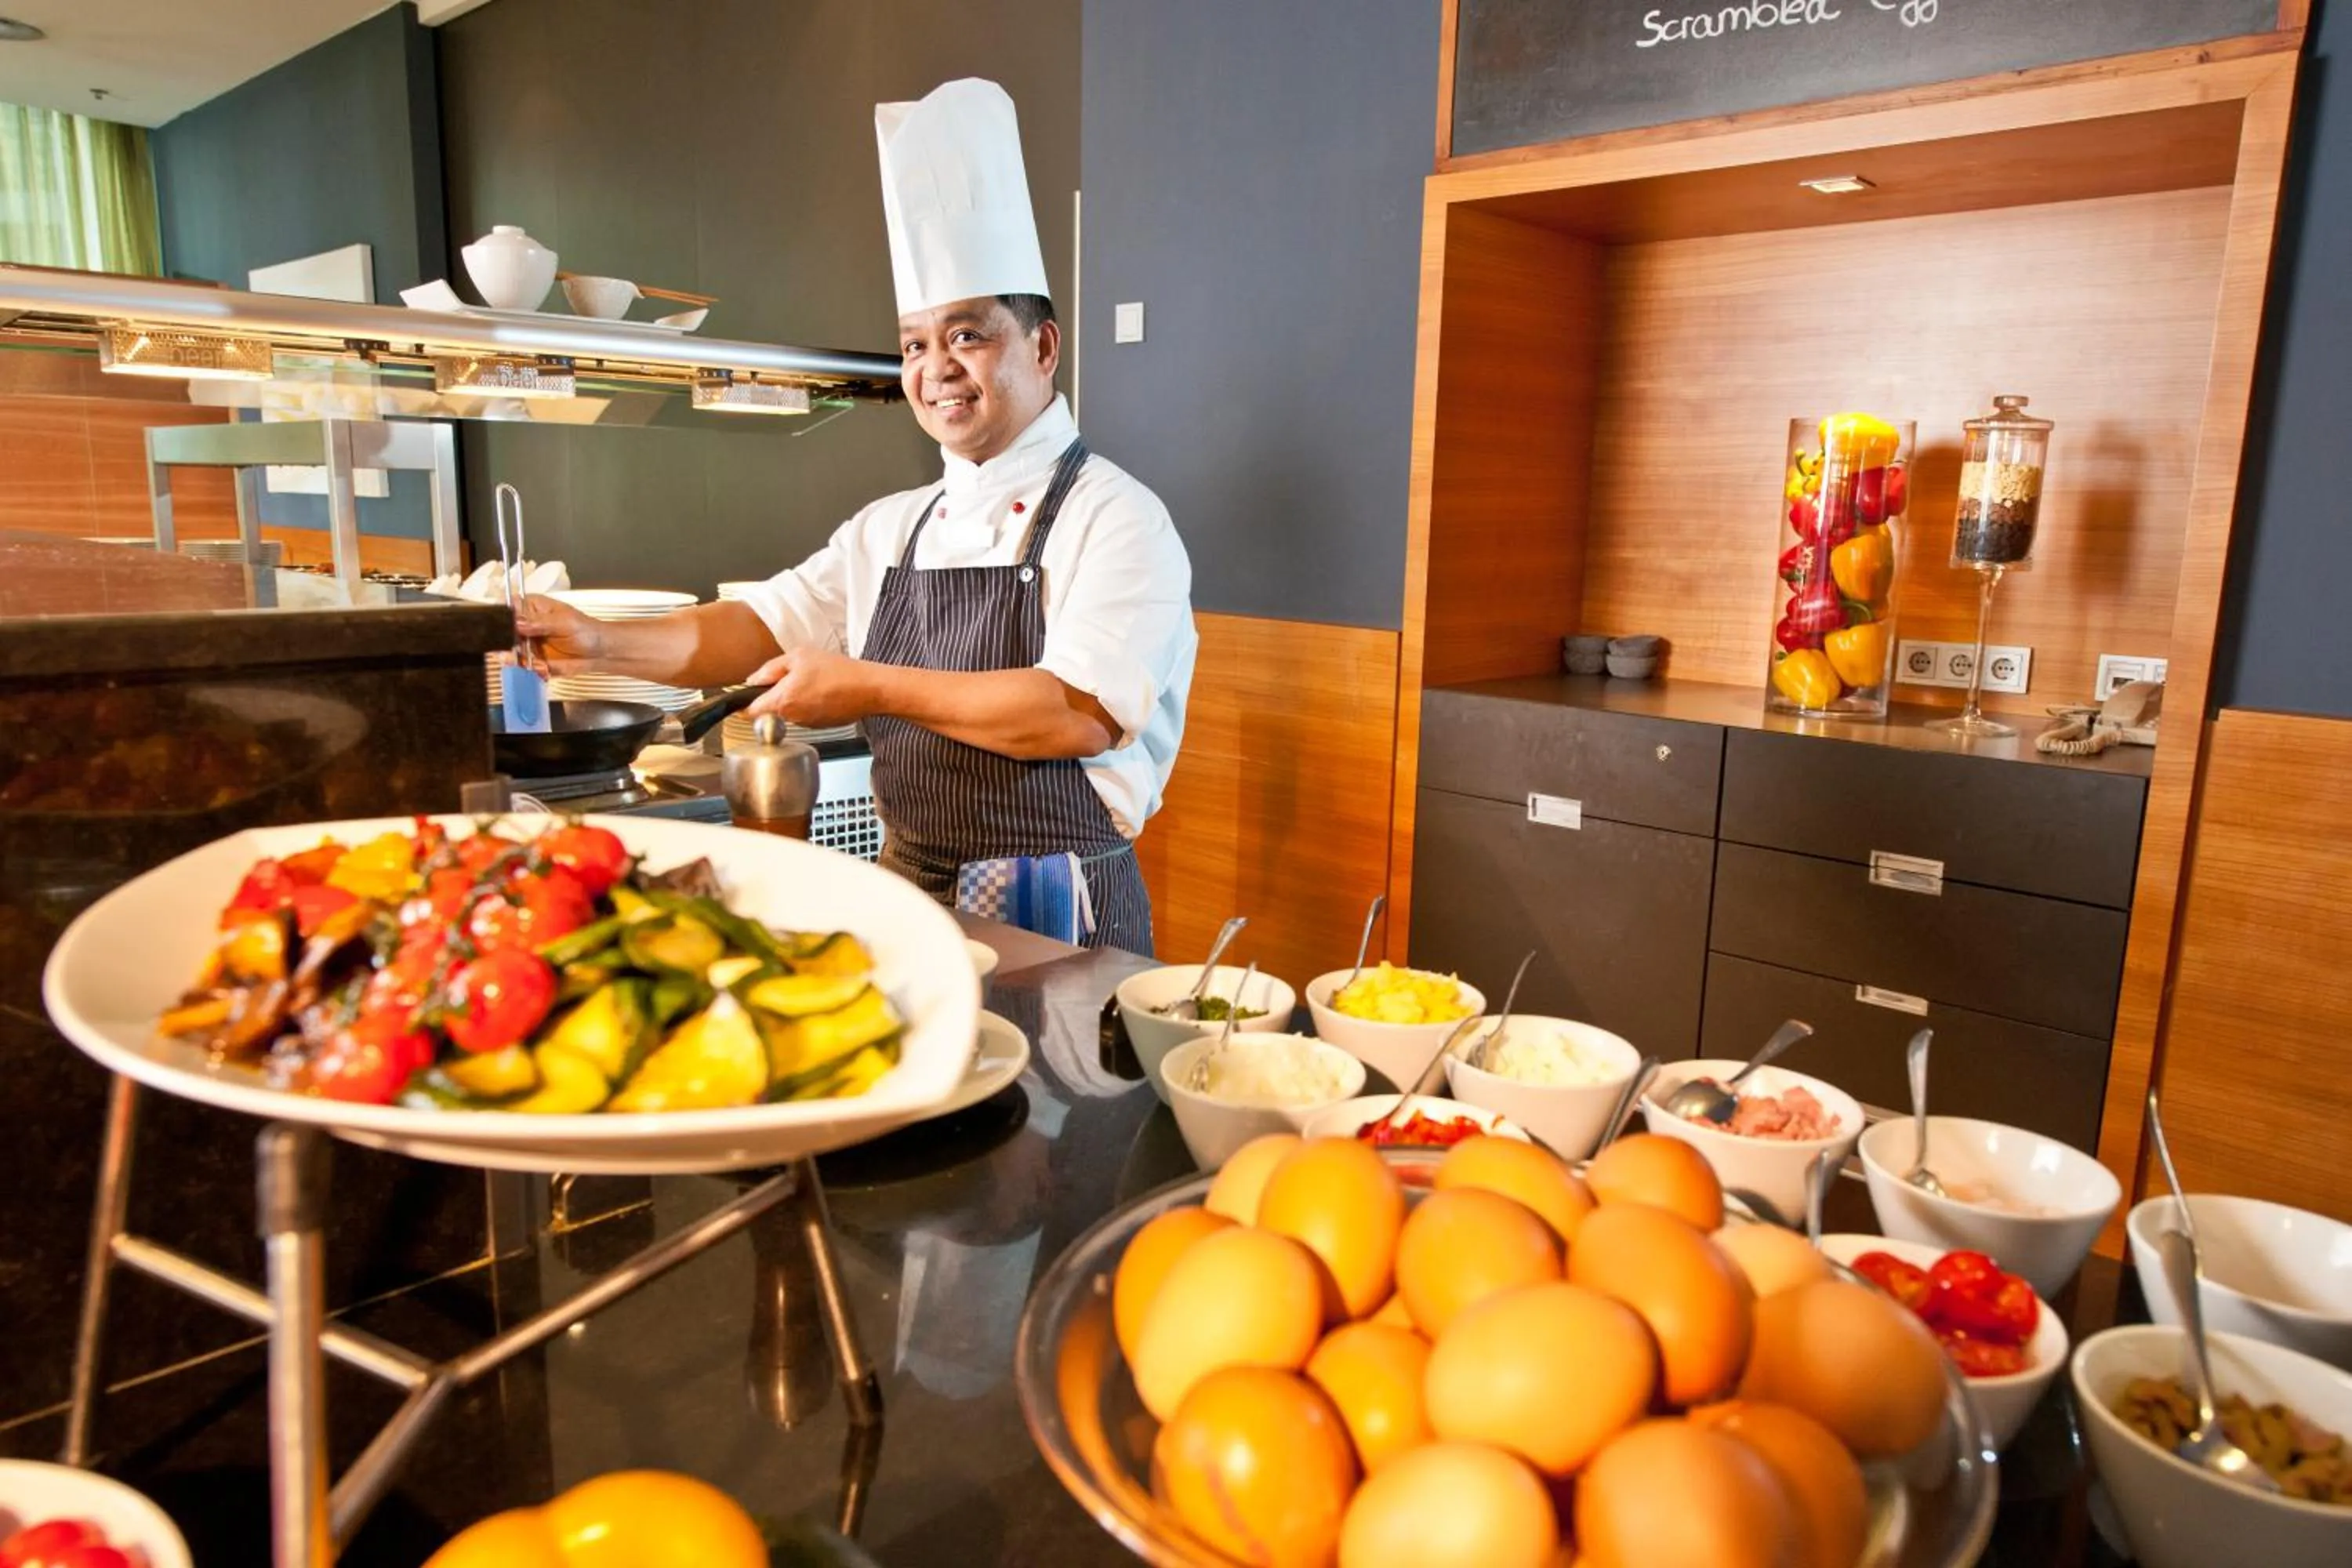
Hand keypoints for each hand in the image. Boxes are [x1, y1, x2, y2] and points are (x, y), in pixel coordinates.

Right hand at [512, 594, 605, 675]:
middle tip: (519, 651)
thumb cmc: (586, 630)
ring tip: (536, 663)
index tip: (509, 630)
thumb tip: (518, 623)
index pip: (509, 609)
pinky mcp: (532, 660)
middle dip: (509, 644)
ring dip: (519, 660)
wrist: (600, 652)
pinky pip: (523, 667)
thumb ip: (540, 623)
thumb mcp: (564, 623)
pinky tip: (543, 669)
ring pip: (510, 652)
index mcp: (531, 607)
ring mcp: (527, 644)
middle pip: (504, 633)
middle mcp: (525, 624)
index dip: (503, 619)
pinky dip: (531, 670)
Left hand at [744, 647, 875, 728]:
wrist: (868, 688)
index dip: (743, 705)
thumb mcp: (798, 656)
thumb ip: (770, 669)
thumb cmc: (837, 671)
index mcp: (782, 701)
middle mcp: (792, 717)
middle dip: (773, 697)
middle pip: (769, 711)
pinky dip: (809, 704)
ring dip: (793, 699)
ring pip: (788, 712)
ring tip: (811, 683)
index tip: (743, 698)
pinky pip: (805, 715)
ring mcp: (806, 724)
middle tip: (788, 678)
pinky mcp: (820, 726)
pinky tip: (823, 692)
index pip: (749, 713)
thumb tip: (753, 680)